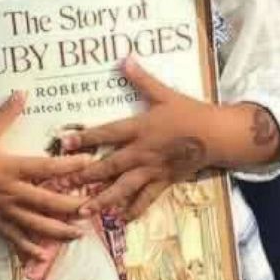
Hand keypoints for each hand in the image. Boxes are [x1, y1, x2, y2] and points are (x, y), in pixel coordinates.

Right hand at [0, 92, 91, 258]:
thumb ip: (6, 114)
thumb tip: (22, 92)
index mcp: (10, 167)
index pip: (46, 168)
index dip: (68, 166)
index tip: (89, 163)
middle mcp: (10, 191)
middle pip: (46, 202)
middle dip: (70, 207)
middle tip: (92, 209)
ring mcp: (2, 210)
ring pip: (34, 224)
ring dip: (57, 231)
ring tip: (78, 235)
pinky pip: (13, 237)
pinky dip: (28, 248)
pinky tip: (43, 257)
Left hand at [66, 55, 216, 219]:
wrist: (216, 135)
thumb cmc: (189, 112)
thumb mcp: (164, 93)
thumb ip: (142, 79)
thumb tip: (124, 59)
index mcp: (139, 128)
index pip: (107, 133)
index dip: (85, 138)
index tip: (64, 142)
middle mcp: (142, 152)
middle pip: (110, 165)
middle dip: (86, 176)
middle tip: (64, 185)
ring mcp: (152, 169)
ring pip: (124, 187)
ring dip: (103, 200)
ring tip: (84, 211)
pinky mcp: (163, 181)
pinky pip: (147, 199)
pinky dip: (134, 210)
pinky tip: (120, 220)